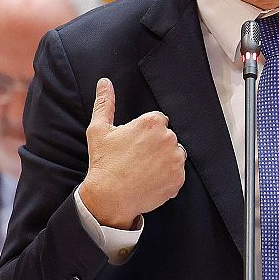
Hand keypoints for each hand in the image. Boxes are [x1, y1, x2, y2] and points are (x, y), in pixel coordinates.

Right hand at [78, 78, 185, 229]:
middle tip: (137, 158)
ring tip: (144, 169)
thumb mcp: (99, 129)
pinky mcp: (179, 178)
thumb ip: (105, 103)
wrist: (109, 196)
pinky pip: (177, 173)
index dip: (145, 133)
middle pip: (168, 137)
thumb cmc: (104, 163)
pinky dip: (167, 177)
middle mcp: (168, 138)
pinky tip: (150, 179)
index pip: (158, 121)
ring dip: (164, 160)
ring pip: (174, 154)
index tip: (134, 144)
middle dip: (156, 145)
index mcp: (152, 123)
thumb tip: (105, 83)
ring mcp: (176, 159)